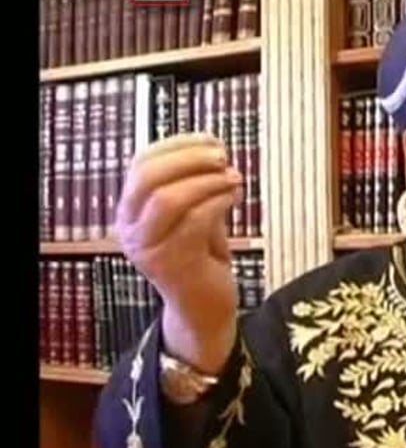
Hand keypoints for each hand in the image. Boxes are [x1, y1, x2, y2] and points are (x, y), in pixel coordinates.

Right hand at [114, 132, 242, 373]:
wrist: (204, 309)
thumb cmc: (201, 258)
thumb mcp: (192, 214)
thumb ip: (192, 185)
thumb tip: (211, 147)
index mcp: (130, 210)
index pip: (141, 164)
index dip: (176, 145)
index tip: (210, 138)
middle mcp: (130, 229)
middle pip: (149, 176)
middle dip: (189, 159)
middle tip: (223, 156)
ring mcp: (147, 248)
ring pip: (170, 198)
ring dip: (207, 181)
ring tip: (234, 178)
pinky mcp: (171, 264)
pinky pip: (194, 221)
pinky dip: (218, 202)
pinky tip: (234, 197)